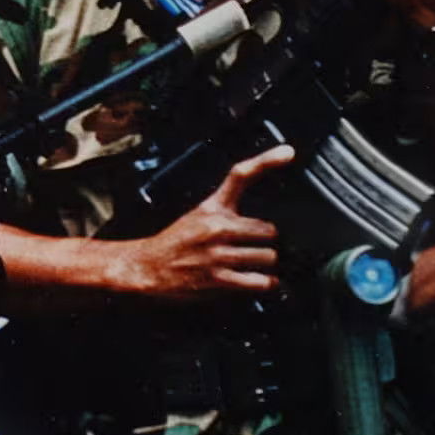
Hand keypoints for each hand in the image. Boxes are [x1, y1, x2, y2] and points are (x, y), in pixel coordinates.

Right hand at [109, 144, 292, 301]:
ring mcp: (218, 254)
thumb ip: (228, 210)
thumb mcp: (199, 214)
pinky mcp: (219, 279)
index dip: (267, 161)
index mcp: (212, 208)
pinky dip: (266, 283)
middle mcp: (217, 227)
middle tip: (257, 246)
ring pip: (268, 256)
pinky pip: (259, 281)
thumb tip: (264, 214)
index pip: (241, 176)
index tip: (287, 152)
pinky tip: (261, 280)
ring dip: (267, 264)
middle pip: (270, 230)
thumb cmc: (175, 242)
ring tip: (256, 265)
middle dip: (268, 242)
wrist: (147, 266)